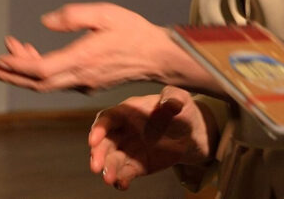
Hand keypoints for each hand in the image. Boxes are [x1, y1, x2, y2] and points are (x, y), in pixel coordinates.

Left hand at [0, 3, 175, 91]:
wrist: (158, 56)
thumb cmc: (133, 31)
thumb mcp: (105, 13)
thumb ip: (73, 16)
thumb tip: (45, 22)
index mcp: (83, 59)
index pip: (41, 70)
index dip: (16, 65)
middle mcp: (81, 77)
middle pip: (37, 83)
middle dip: (10, 75)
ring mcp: (85, 83)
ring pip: (46, 84)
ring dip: (23, 73)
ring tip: (4, 57)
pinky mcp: (89, 83)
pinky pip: (57, 81)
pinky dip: (39, 72)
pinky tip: (32, 56)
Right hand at [88, 86, 215, 190]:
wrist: (190, 133)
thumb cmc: (181, 110)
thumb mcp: (180, 98)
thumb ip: (174, 98)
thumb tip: (170, 104)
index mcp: (128, 112)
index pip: (107, 119)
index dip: (99, 129)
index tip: (93, 140)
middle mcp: (123, 131)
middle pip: (104, 142)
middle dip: (98, 154)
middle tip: (96, 166)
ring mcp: (128, 150)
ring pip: (112, 160)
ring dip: (108, 169)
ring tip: (110, 180)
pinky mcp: (136, 166)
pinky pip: (125, 173)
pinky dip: (122, 179)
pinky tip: (122, 184)